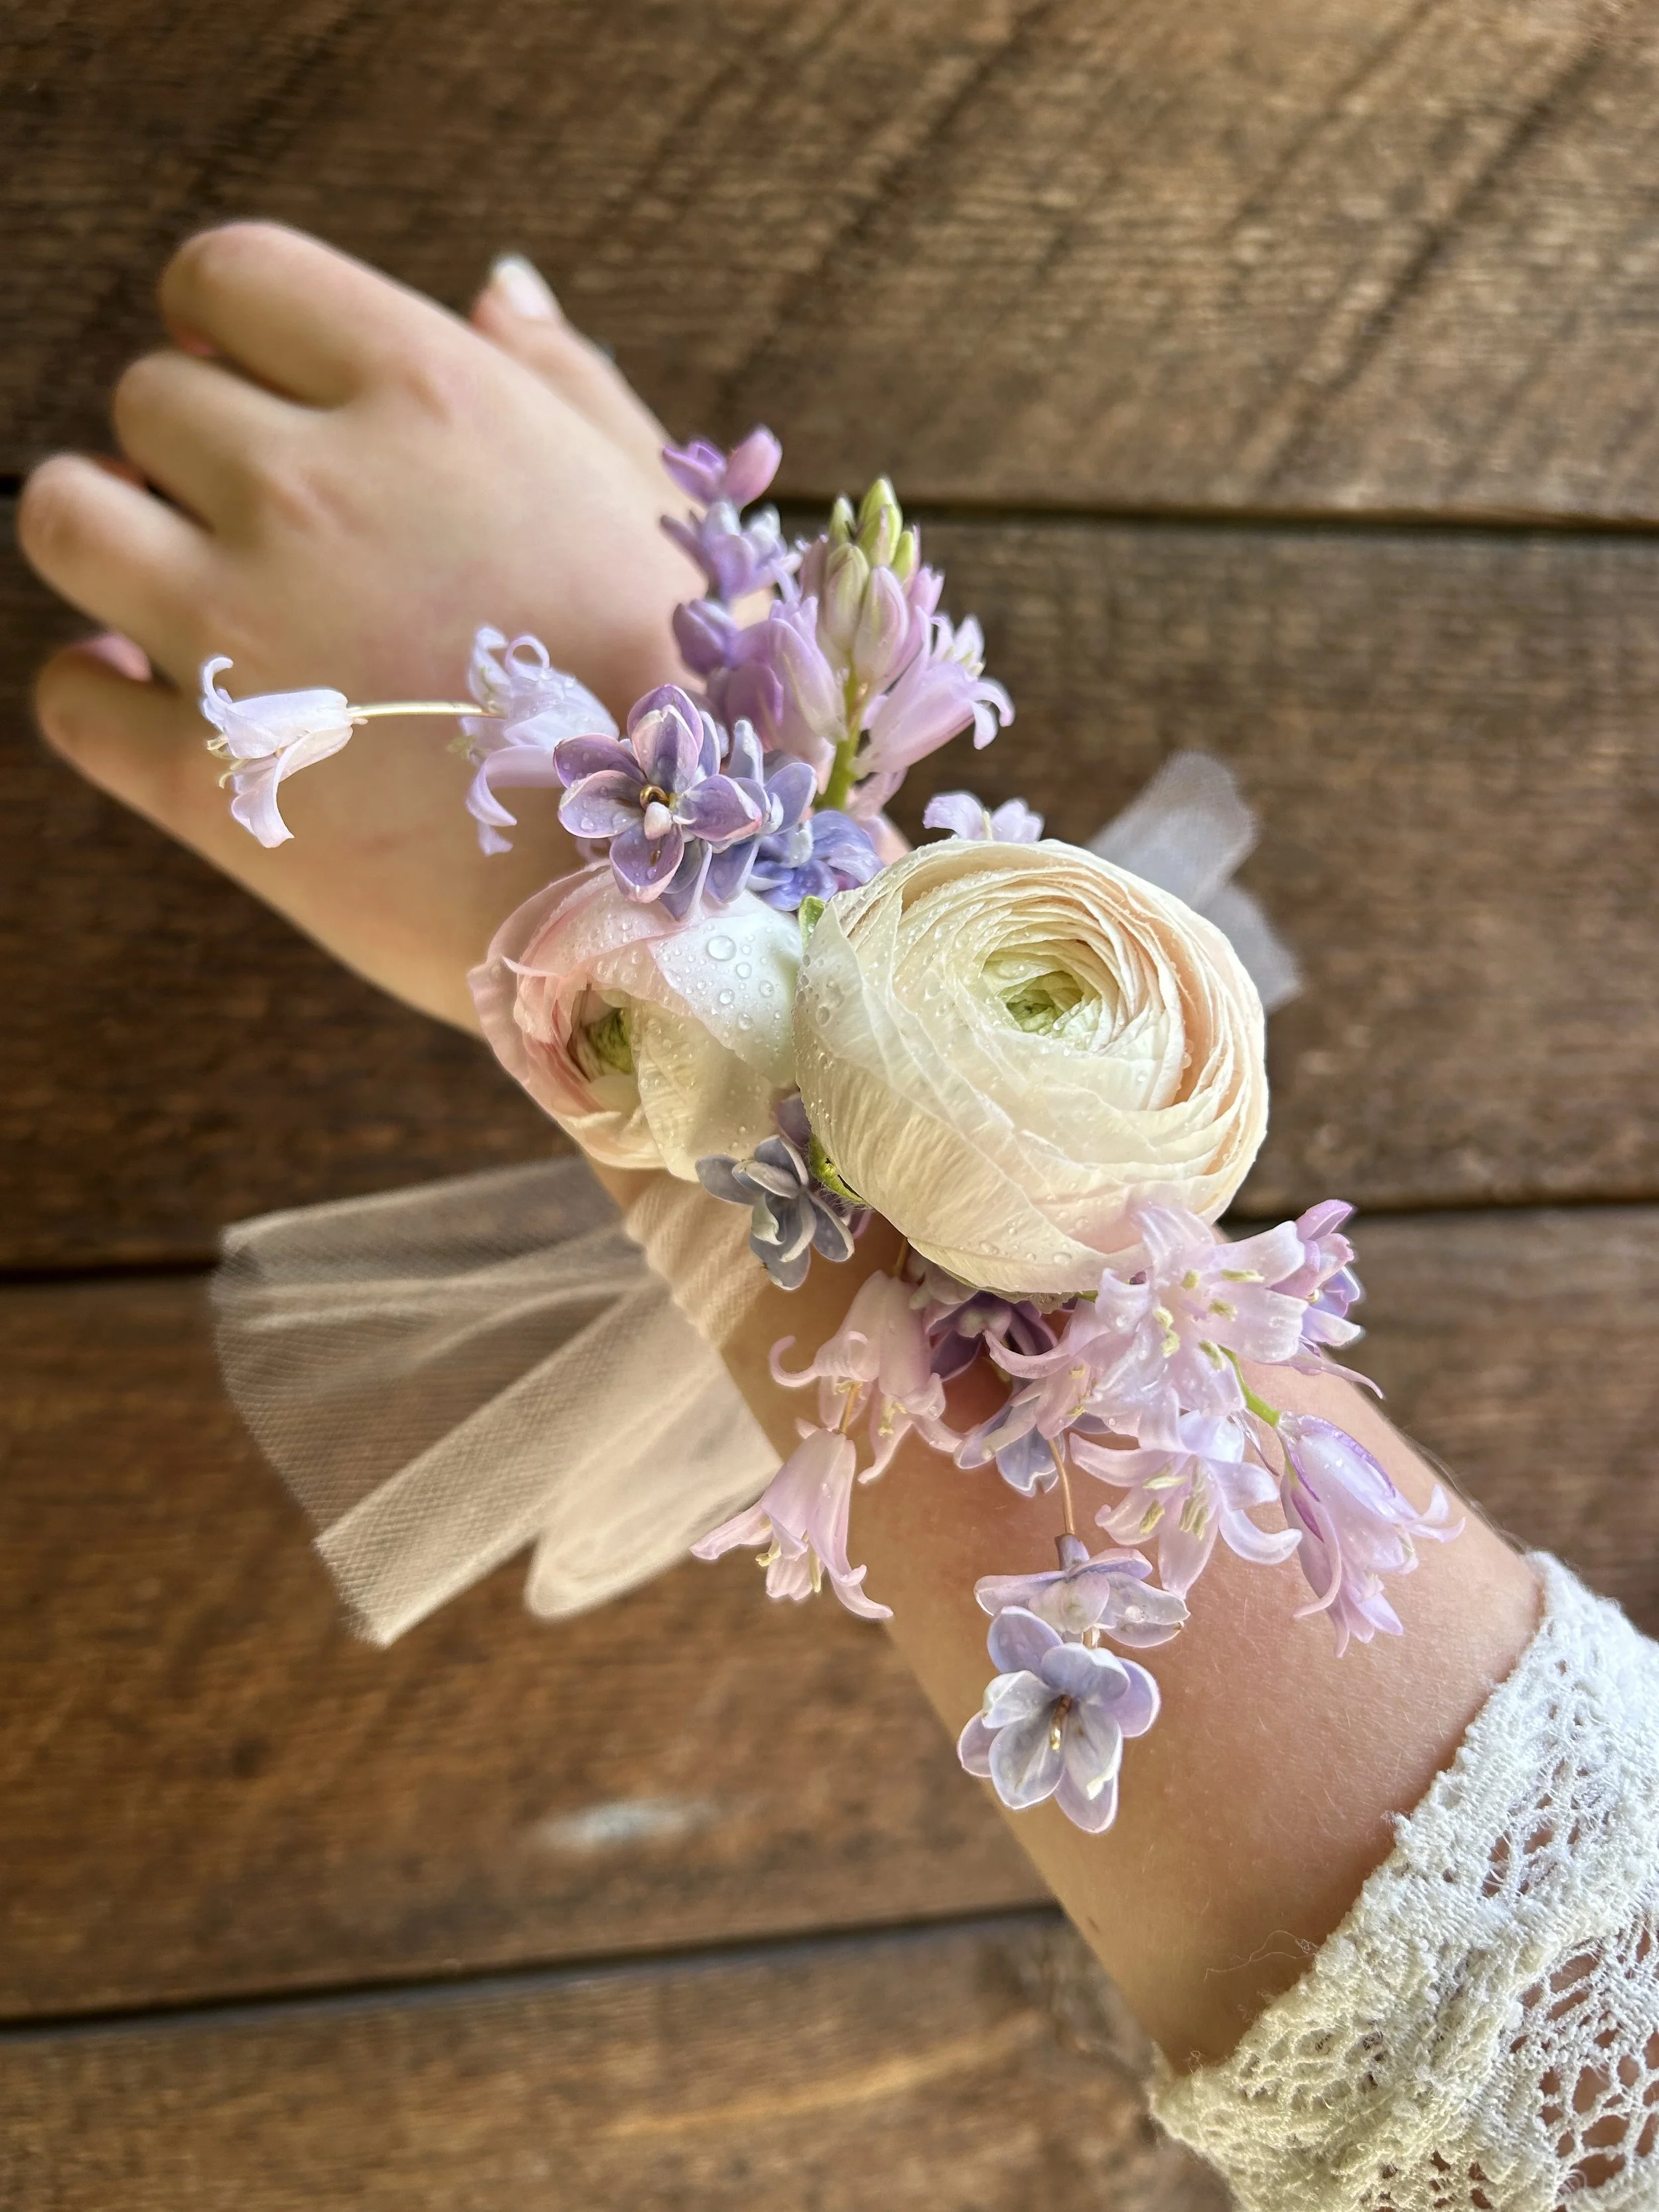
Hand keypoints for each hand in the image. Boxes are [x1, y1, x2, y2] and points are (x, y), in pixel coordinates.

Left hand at [19, 224, 700, 1026]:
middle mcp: (313, 493)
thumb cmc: (688, 701)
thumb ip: (565, 382)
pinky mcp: (207, 777)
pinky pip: (68, 695)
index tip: (257, 384)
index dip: (226, 324)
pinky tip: (169, 709)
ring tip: (191, 598)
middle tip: (262, 530)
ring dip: (110, 543)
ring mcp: (243, 636)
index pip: (230, 275)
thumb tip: (498, 286)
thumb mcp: (655, 508)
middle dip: (189, 451)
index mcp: (428, 399)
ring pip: (65, 517)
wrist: (671, 904)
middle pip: (147, 399)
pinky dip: (99, 693)